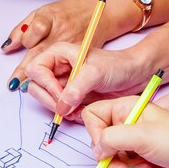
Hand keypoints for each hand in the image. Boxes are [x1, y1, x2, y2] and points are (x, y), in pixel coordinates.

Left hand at [3, 0, 112, 91]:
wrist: (96, 14)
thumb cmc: (67, 13)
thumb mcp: (42, 13)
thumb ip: (22, 30)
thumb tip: (6, 47)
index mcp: (51, 18)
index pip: (36, 28)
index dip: (26, 40)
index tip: (14, 51)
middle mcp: (61, 32)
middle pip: (41, 51)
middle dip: (26, 70)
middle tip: (15, 84)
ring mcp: (73, 44)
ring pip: (55, 64)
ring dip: (42, 79)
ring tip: (29, 89)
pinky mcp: (82, 54)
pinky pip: (70, 70)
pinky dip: (59, 81)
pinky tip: (52, 91)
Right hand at [24, 43, 148, 118]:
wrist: (133, 76)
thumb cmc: (117, 66)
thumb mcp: (96, 73)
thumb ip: (76, 88)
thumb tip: (61, 106)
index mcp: (58, 53)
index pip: (35, 69)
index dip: (45, 83)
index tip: (61, 93)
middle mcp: (57, 68)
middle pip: (35, 86)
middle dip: (49, 99)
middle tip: (65, 106)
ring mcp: (62, 83)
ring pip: (45, 100)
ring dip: (58, 109)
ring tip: (75, 109)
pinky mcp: (69, 97)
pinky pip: (58, 109)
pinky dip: (67, 114)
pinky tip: (80, 111)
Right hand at [82, 96, 168, 167]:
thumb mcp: (142, 135)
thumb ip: (111, 138)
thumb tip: (97, 149)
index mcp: (126, 108)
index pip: (92, 115)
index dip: (95, 132)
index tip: (107, 145)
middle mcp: (127, 124)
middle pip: (98, 141)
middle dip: (110, 157)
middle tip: (126, 161)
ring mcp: (133, 142)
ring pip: (109, 159)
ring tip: (143, 167)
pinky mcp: (139, 158)